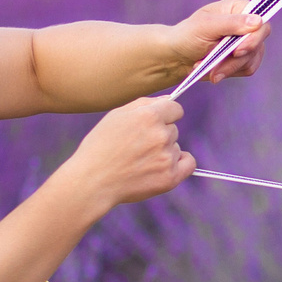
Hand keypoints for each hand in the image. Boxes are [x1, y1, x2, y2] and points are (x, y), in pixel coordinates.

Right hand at [60, 96, 194, 210]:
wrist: (92, 181)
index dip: (166, 115)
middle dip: (159, 135)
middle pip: (173, 130)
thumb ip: (144, 104)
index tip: (157, 123)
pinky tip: (164, 166)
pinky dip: (180, 164)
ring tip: (139, 161)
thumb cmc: (100, 146)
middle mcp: (161, 135)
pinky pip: (189, 163)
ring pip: (176, 147)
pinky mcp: (170, 177)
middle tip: (137, 147)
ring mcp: (166, 157)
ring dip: (164, 151)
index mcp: (148, 116)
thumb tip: (169, 99)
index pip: (175, 109)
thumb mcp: (116, 116)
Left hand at [173, 0, 270, 82]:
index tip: (237, 51)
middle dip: (236, 58)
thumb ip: (232, 23)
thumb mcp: (206, 26)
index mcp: (239, 6)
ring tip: (207, 68)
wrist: (178, 56)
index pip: (260, 20)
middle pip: (258, 42)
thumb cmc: (188, 34)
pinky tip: (214, 71)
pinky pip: (248, 68)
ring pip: (252, 58)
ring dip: (228, 67)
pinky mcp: (246, 58)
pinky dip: (229, 71)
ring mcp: (249, 41)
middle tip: (217, 68)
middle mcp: (248, 22)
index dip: (253, 37)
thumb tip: (259, 21)